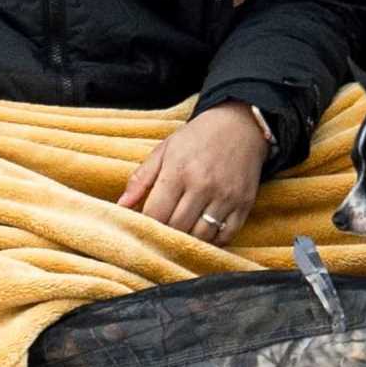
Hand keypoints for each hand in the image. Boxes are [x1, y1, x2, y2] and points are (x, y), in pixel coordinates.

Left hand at [120, 105, 274, 245]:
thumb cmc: (197, 138)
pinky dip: (214, 241)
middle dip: (166, 234)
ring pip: (201, 235)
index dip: (145, 225)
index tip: (142, 227)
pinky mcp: (244, 203)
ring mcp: (226, 196)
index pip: (155, 213)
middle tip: (161, 232)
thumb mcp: (165, 150)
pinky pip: (227, 235)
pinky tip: (204, 233)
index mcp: (178, 170)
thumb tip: (121, 206)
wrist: (241, 125)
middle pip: (177, 227)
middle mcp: (203, 185)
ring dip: (189, 239)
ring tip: (182, 232)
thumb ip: (141, 178)